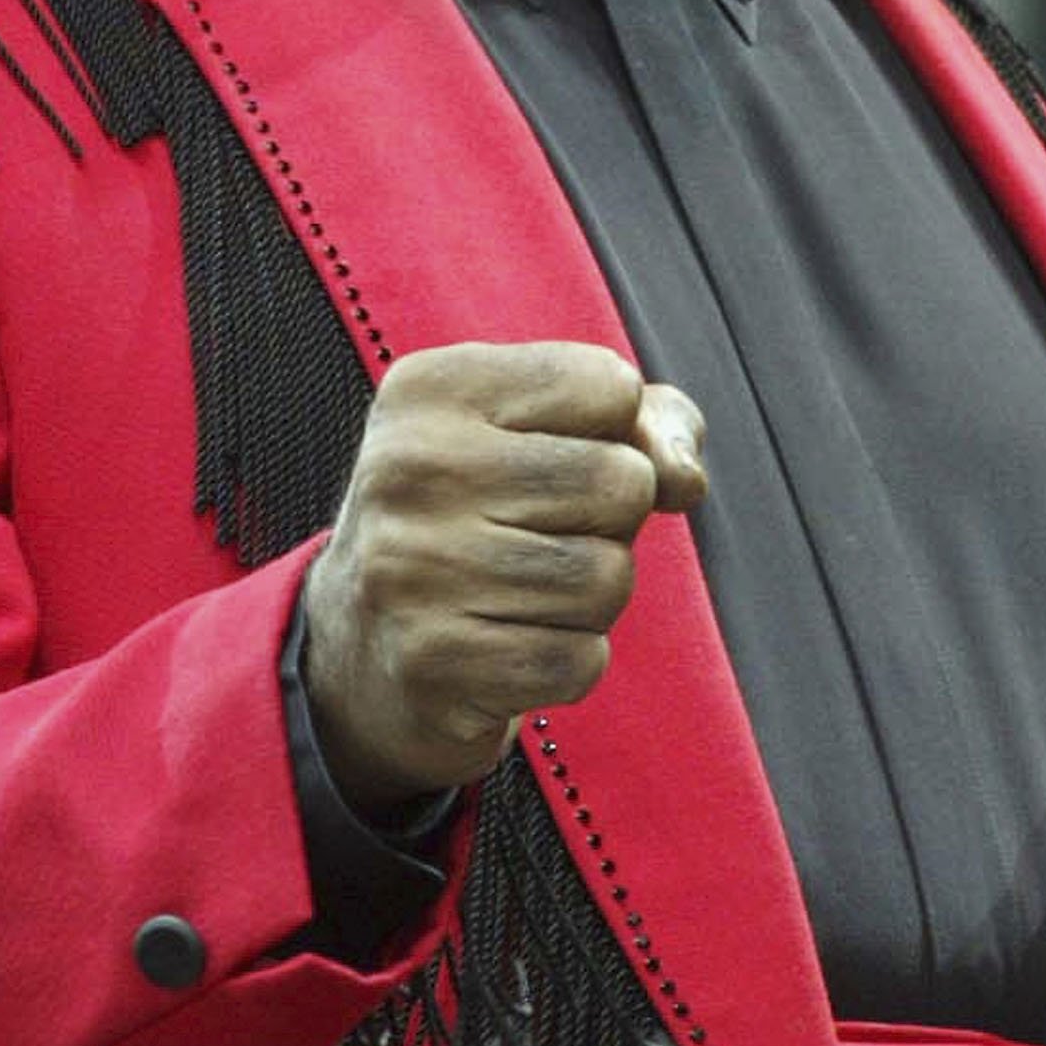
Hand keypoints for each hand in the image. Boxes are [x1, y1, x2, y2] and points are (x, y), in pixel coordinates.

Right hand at [301, 340, 705, 817]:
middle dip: (612, 520)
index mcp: (431, 387)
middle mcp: (409, 466)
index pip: (609, 384)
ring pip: (609, 578)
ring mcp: (412, 566)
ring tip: (525, 591)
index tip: (551, 457)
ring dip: (592, 597)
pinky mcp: (432, 660)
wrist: (362, 640)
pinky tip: (511, 642)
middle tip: (543, 535)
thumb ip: (641, 422)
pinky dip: (569, 660)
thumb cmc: (479, 514)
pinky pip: (580, 661)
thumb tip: (683, 478)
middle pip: (620, 482)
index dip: (614, 431)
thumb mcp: (539, 431)